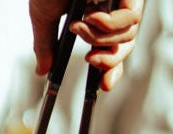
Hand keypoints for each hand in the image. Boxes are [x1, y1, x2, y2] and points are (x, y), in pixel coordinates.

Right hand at [29, 0, 143, 91]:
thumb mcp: (44, 15)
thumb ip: (45, 44)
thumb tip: (42, 70)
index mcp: (93, 13)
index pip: (111, 47)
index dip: (110, 69)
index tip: (102, 86)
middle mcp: (111, 6)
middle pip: (125, 46)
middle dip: (110, 62)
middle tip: (91, 62)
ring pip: (128, 36)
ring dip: (100, 39)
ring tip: (79, 26)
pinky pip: (130, 20)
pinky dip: (110, 26)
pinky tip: (92, 17)